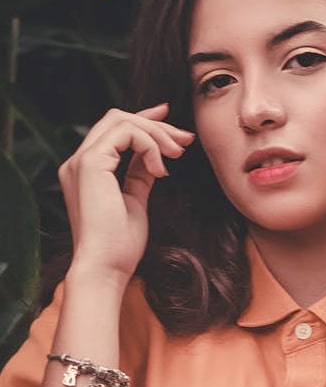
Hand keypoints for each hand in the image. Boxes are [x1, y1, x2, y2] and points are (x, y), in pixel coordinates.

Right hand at [59, 103, 194, 284]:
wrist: (106, 267)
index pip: (112, 130)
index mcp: (86, 171)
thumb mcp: (135, 201)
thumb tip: (154, 158)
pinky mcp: (90, 164)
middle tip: (186, 139)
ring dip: (157, 134)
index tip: (171, 121)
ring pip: (122, 121)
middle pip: (117, 119)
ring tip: (178, 155)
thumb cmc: (120, 246)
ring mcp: (81, 161)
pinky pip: (126, 134)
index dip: (143, 120)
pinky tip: (161, 170)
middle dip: (156, 124)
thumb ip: (139, 176)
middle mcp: (78, 162)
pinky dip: (150, 146)